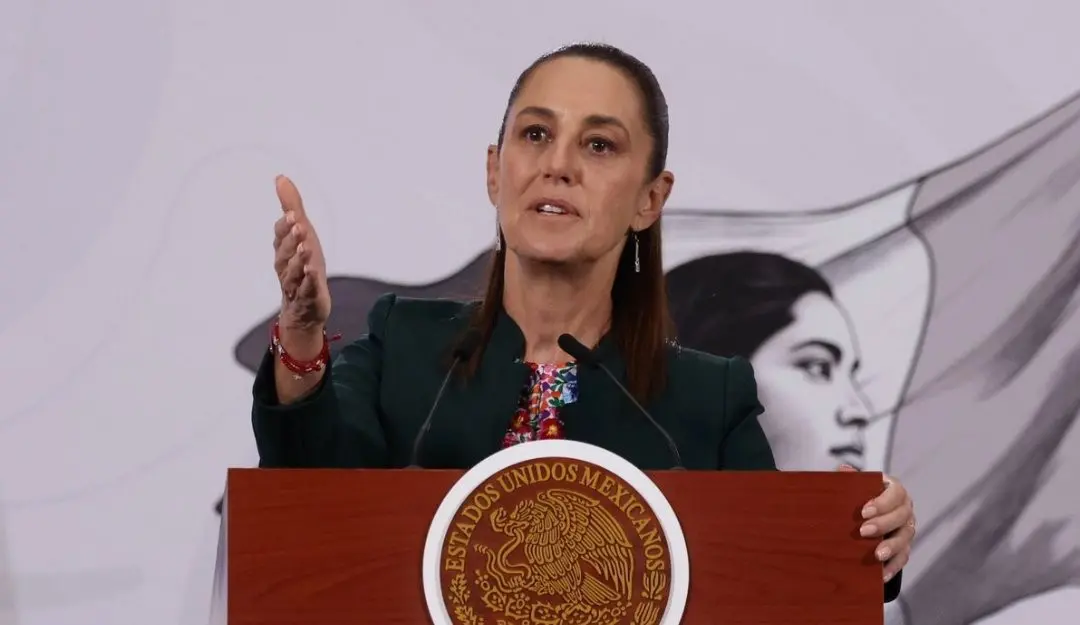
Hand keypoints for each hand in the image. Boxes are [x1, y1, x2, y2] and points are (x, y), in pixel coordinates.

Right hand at [273, 175, 330, 334]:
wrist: (305, 308)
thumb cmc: (302, 266)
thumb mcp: (301, 234)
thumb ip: (291, 206)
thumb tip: (280, 177)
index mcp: (283, 250)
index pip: (280, 236)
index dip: (285, 226)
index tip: (293, 214)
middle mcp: (285, 267)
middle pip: (284, 253)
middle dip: (291, 239)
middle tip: (299, 226)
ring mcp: (295, 284)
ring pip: (293, 272)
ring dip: (299, 259)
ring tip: (306, 248)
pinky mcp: (308, 299)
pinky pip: (306, 290)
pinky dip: (308, 282)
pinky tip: (313, 274)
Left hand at [838, 465, 914, 581]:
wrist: (865, 516)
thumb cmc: (859, 496)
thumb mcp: (854, 486)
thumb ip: (850, 479)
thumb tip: (843, 469)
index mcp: (894, 490)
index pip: (895, 493)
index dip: (882, 502)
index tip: (863, 512)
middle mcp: (905, 508)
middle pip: (901, 516)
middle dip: (883, 525)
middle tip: (863, 532)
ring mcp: (907, 528)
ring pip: (905, 538)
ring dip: (891, 547)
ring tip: (876, 555)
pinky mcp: (905, 547)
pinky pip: (903, 558)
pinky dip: (893, 566)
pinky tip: (881, 574)